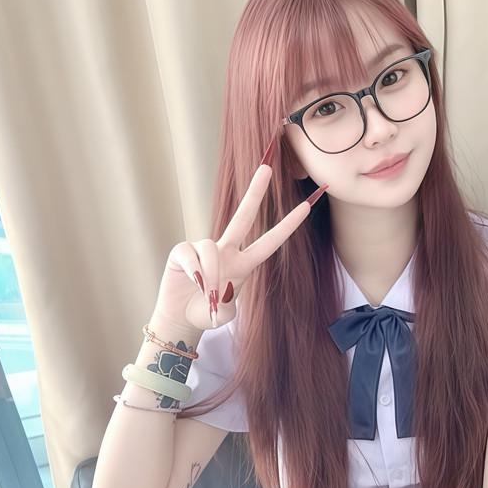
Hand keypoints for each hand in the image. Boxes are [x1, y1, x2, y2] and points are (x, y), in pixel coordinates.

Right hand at [155, 161, 327, 331]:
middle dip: (255, 192)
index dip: (287, 226)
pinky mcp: (182, 252)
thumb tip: (218, 288)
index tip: (305, 207)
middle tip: (267, 168)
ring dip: (210, 275)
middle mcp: (226, 251)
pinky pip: (191, 255)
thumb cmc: (207, 314)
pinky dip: (195, 273)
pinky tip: (193, 283)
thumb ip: (228, 306)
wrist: (181, 319)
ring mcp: (203, 249)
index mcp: (243, 264)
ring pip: (211, 247)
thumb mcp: (225, 315)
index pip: (269, 242)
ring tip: (208, 294)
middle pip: (244, 216)